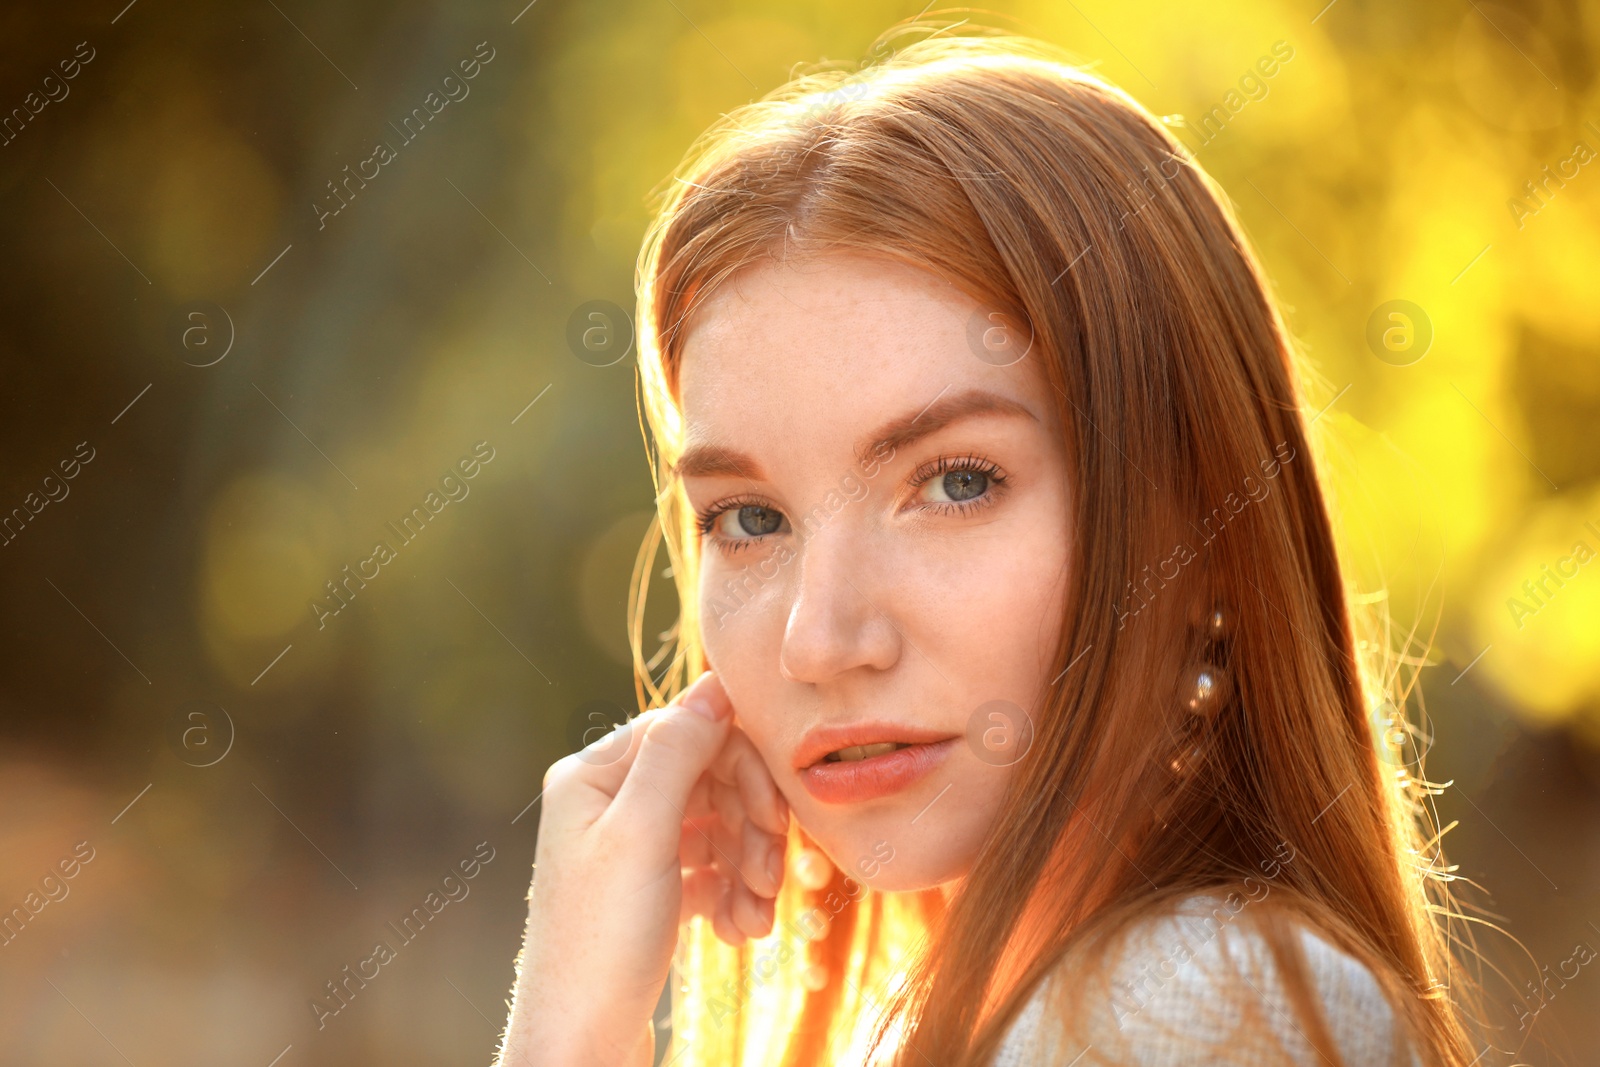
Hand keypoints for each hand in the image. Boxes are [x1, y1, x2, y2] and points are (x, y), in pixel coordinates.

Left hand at [498, 671, 788, 1066]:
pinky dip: (732, 895)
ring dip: (748, 867)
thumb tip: (716, 683)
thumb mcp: (639, 837)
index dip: (740, 764)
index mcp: (592, 776)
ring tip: (759, 915)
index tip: (776, 811)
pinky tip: (741, 931)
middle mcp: (606, 804)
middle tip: (771, 874)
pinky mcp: (648, 892)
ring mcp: (628, 849)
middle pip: (707, 780)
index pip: (686, 731)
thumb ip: (676, 756)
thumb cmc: (599, 943)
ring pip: (715, 827)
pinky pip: (707, 870)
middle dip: (749, 825)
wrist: (578, 1043)